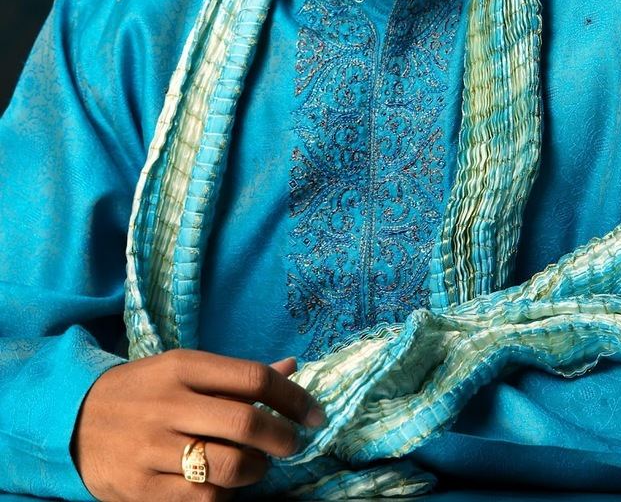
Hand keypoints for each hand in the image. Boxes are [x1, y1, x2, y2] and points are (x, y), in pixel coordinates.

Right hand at [71, 349, 323, 500]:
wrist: (72, 421)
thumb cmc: (143, 391)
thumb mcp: (184, 368)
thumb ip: (236, 374)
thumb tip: (293, 368)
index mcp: (183, 366)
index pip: (252, 378)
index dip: (293, 397)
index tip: (313, 414)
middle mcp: (169, 404)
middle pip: (245, 423)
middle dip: (282, 438)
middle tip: (293, 443)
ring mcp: (153, 448)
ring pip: (228, 467)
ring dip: (256, 470)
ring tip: (256, 465)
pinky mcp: (141, 489)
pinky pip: (203, 499)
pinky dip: (226, 495)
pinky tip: (225, 484)